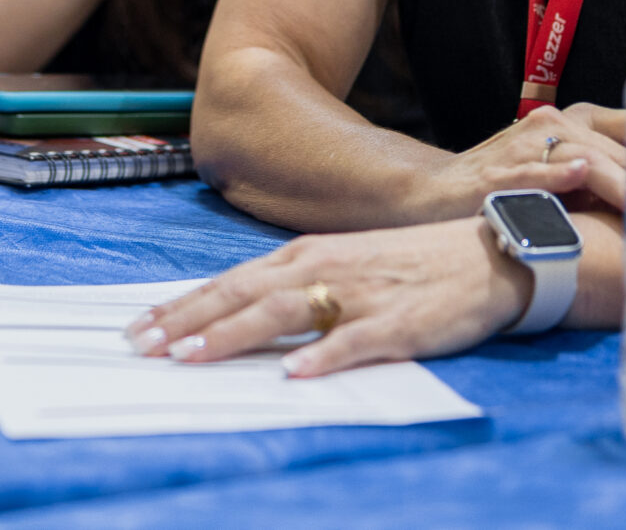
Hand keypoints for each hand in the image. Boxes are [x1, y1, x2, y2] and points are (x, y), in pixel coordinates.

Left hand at [128, 218, 531, 377]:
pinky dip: (322, 355)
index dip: (183, 306)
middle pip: (243, 295)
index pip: (230, 282)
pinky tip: (295, 372)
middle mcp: (323, 268)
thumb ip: (290, 286)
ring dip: (236, 334)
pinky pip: (354, 341)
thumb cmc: (407, 263)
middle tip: (145, 347)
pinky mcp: (397, 323)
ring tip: (196, 356)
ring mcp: (359, 294)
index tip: (139, 329)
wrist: (486, 253)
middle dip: (189, 322)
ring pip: (285, 313)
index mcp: (304, 254)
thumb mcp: (339, 263)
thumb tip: (234, 315)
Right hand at [416, 103, 625, 219]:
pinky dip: (557, 173)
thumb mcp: (564, 177)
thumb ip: (607, 182)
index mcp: (574, 122)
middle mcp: (552, 124)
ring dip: (619, 185)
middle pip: (618, 149)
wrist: (434, 193)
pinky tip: (579, 174)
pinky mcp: (498, 175)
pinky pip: (533, 171)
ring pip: (585, 158)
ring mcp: (524, 146)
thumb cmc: (509, 190)